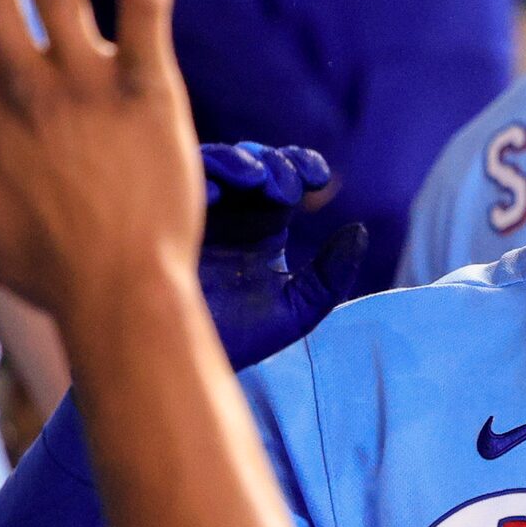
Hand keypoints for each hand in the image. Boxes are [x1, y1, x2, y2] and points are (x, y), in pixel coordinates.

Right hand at [196, 143, 366, 369]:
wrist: (187, 364)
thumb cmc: (239, 339)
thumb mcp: (296, 309)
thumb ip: (331, 275)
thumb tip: (359, 231)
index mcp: (262, 226)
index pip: (285, 178)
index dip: (302, 166)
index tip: (320, 178)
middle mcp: (231, 214)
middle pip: (254, 162)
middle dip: (273, 164)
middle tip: (285, 188)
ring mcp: (198, 213)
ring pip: (216, 163)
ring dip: (239, 163)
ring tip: (256, 181)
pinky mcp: (166, 220)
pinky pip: (178, 186)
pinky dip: (197, 181)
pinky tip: (212, 195)